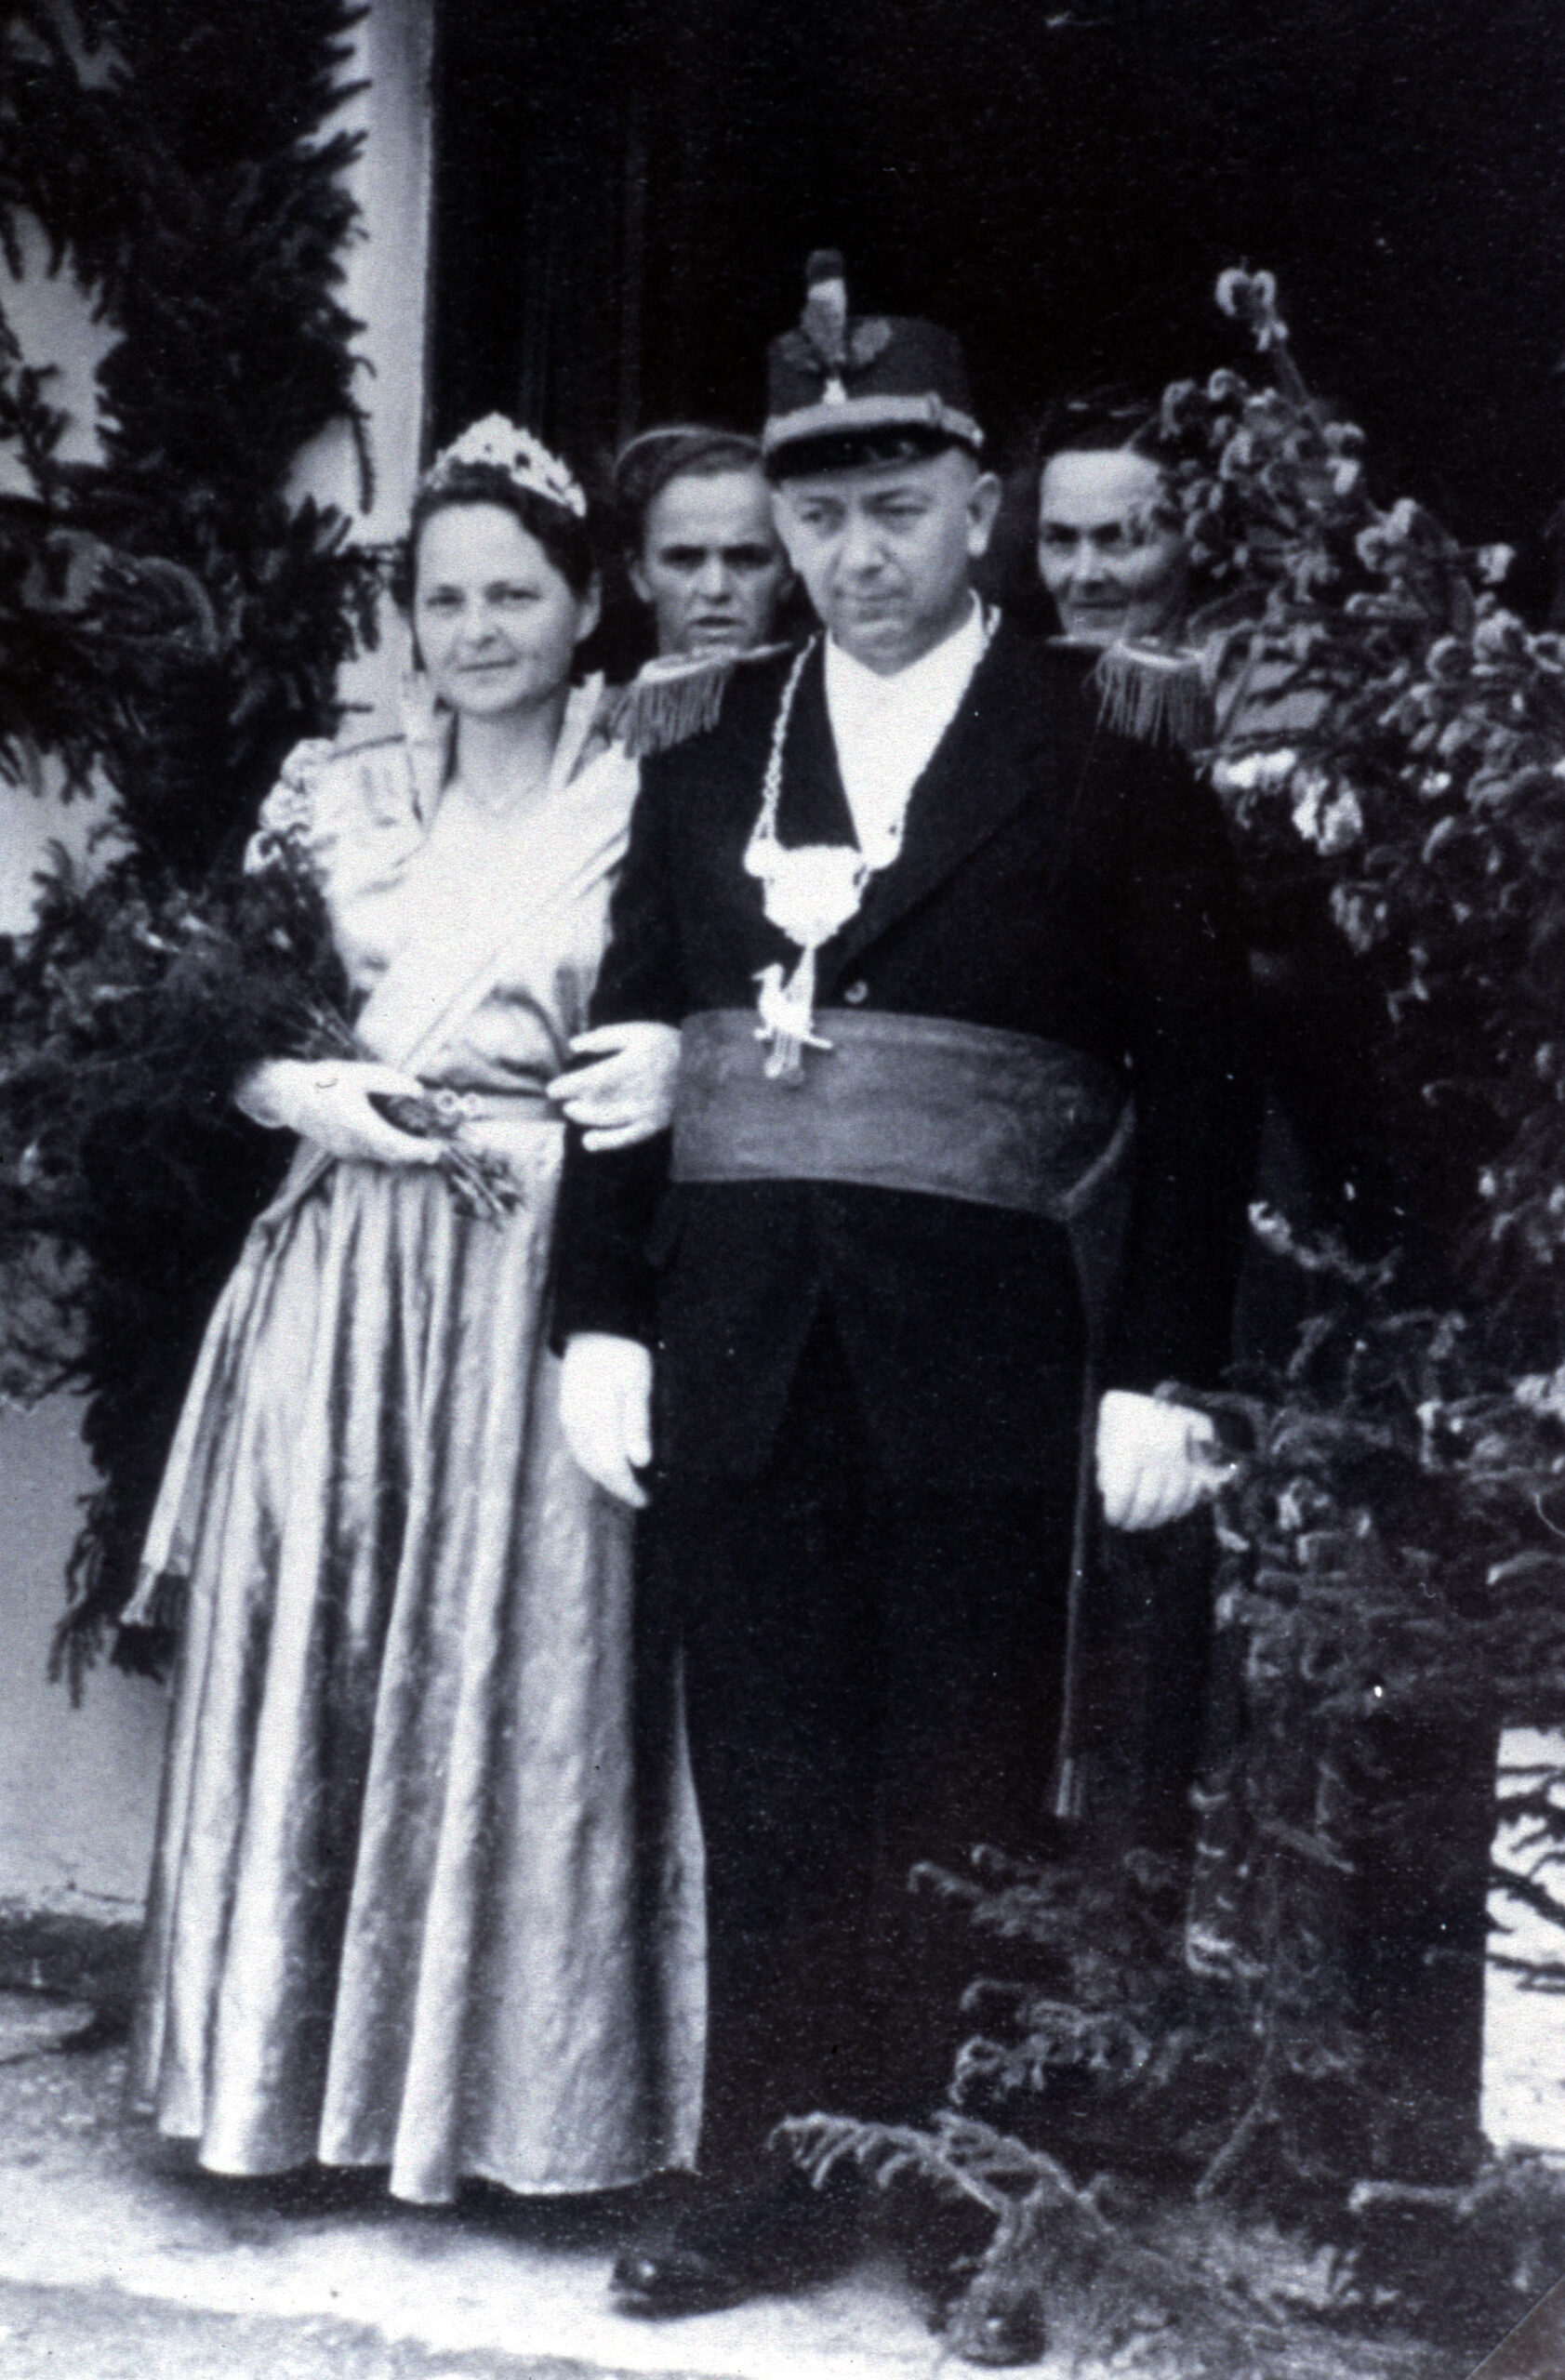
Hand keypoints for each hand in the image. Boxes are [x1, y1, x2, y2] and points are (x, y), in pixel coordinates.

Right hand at [236, 1058, 443, 1168]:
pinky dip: (388, 1151)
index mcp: (359, 1124)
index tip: (437, 1148)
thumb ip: (390, 1082)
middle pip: (392, 1156)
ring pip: (382, 1158)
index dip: (417, 1150)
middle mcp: (353, 1143)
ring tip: (424, 1145)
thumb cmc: (325, 1081)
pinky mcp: (343, 1151)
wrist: (288, 1096)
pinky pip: (371, 1155)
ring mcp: (346, 1151)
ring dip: (403, 1153)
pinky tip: (399, 1141)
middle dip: (416, 1154)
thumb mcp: (359, 1073)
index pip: (395, 1145)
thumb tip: (418, 1091)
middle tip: (437, 1149)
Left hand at [548, 1022, 681, 1149]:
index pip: (589, 1080)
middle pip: (595, 1102)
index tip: (552, 1090)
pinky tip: (588, 1142)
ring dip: (585, 1118)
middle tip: (564, 1100)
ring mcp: (644, 1111)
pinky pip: (625, 1138)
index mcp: (629, 1066)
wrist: (704, 1066)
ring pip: (606, 1119)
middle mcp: (635, 1092)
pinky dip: (605, 1142)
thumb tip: (573, 1045)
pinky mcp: (654, 1125)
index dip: (567, 1087)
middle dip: (574, 1102)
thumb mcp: (637, 1031)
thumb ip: (604, 1038)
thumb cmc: (667, 1044)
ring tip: (573, 1111)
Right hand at [559, 1332, 653, 1507]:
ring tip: (625, 1485)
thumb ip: (637, 1425)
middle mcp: (577, 1423)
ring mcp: (569, 1418)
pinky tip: (605, 1462)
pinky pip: (578, 1447)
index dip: (628, 1488)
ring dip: (604, 1476)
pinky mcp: (566, 1412)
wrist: (595, 1328)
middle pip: (596, 1468)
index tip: (645, 1500)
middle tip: (639, 1497)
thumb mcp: (639, 1386)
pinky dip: (593, 1461)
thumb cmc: (623, 1353)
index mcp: (597, 1419)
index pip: (611, 1467)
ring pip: (584, 1459)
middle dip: (617, 1486)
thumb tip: (641, 1463)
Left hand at [1096, 1388, 1227, 1531]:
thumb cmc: (1125, 1408)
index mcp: (1129, 1448)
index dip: (1117, 1513)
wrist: (1158, 1381)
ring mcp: (1181, 1456)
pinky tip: (1171, 1510)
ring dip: (1159, 1516)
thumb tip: (1109, 1493)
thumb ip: (1106, 1464)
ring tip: (1149, 1520)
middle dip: (1136, 1519)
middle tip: (1130, 1524)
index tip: (1114, 1519)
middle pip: (1148, 1503)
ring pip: (1173, 1500)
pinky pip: (1194, 1489)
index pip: (1122, 1495)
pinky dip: (1183, 1504)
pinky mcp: (1199, 1455)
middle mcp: (1156, 1455)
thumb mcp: (1106, 1430)